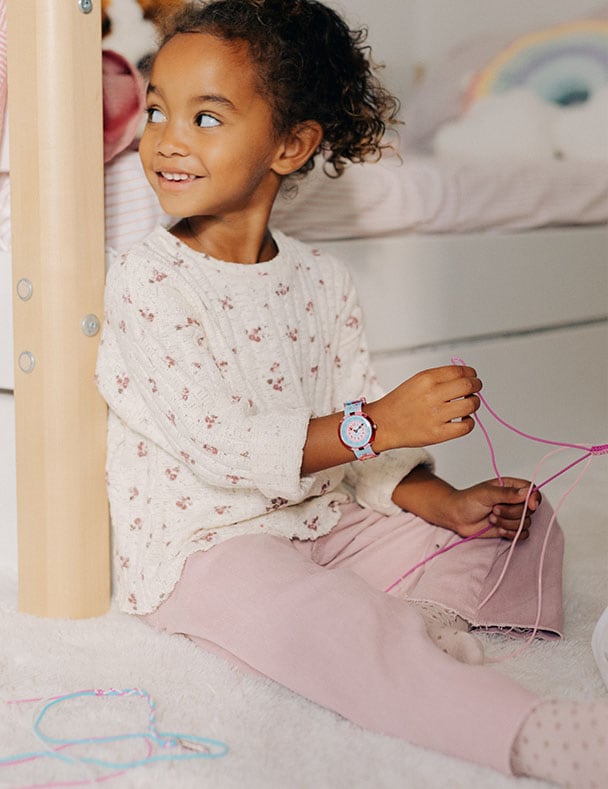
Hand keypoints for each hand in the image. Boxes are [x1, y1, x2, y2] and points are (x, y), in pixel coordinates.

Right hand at [367, 365, 481, 450]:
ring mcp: (435, 415)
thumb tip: (466, 378)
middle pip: (469, 385)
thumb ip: (440, 378)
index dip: (471, 373)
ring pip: (471, 405)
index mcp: (426, 379)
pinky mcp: (438, 434)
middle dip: (476, 386)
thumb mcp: (416, 381)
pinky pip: (466, 426)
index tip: (473, 376)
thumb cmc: (400, 403)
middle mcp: (432, 395)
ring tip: (469, 405)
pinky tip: (463, 419)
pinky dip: (469, 422)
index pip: (460, 371)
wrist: (382, 424)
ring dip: (475, 403)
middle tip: (475, 389)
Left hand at [445, 477, 540, 539]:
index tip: (530, 505)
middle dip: (511, 513)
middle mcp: (514, 501)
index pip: (532, 491)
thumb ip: (507, 493)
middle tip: (494, 509)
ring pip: (525, 523)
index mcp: (510, 487)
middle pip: (529, 510)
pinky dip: (510, 533)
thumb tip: (527, 492)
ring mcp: (512, 515)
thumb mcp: (486, 493)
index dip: (534, 499)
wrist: (456, 517)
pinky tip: (497, 528)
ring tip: (491, 517)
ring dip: (507, 523)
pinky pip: (521, 534)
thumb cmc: (467, 501)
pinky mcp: (509, 528)